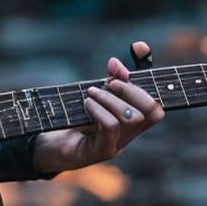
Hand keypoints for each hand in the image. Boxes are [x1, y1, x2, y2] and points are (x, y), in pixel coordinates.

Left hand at [30, 40, 164, 173]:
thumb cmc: (74, 118)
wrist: (50, 145)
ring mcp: (117, 145)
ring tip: (91, 93)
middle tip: (109, 82)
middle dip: (131, 90)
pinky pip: (111, 127)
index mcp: (131, 122)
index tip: (138, 53)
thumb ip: (110, 79)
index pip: (157, 106)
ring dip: (110, 98)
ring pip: (131, 118)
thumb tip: (116, 63)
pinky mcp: (100, 152)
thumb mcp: (94, 94)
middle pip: (152, 112)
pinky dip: (99, 110)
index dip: (151, 81)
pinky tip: (87, 104)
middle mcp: (129, 135)